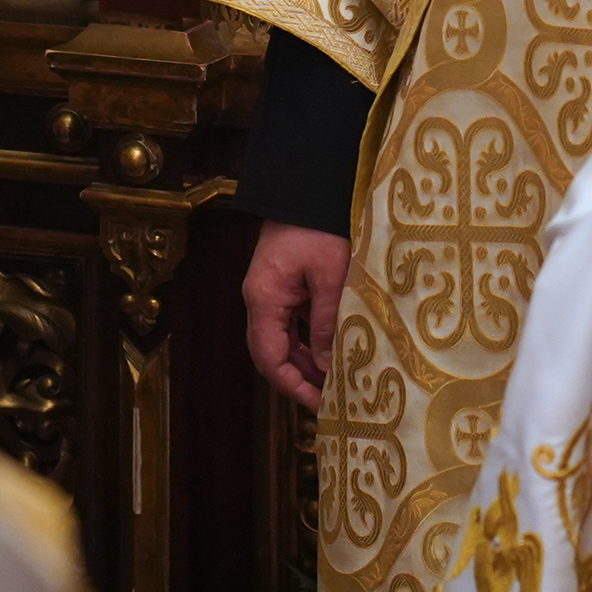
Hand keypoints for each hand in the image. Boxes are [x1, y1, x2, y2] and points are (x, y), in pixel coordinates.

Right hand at [244, 221, 350, 408]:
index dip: (292, 385)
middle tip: (328, 400)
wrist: (306, 186)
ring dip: (303, 361)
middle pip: (270, 353)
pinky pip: (289, 323)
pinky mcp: (282, 284)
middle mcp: (259, 300)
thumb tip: (328, 367)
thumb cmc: (319, 227)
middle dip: (298, 379)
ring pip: (280, 339)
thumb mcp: (329, 277)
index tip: (318, 404)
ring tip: (332, 382)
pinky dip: (307, 341)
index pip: (269, 358)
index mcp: (263, 299)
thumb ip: (326, 323)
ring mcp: (269, 292)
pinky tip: (329, 351)